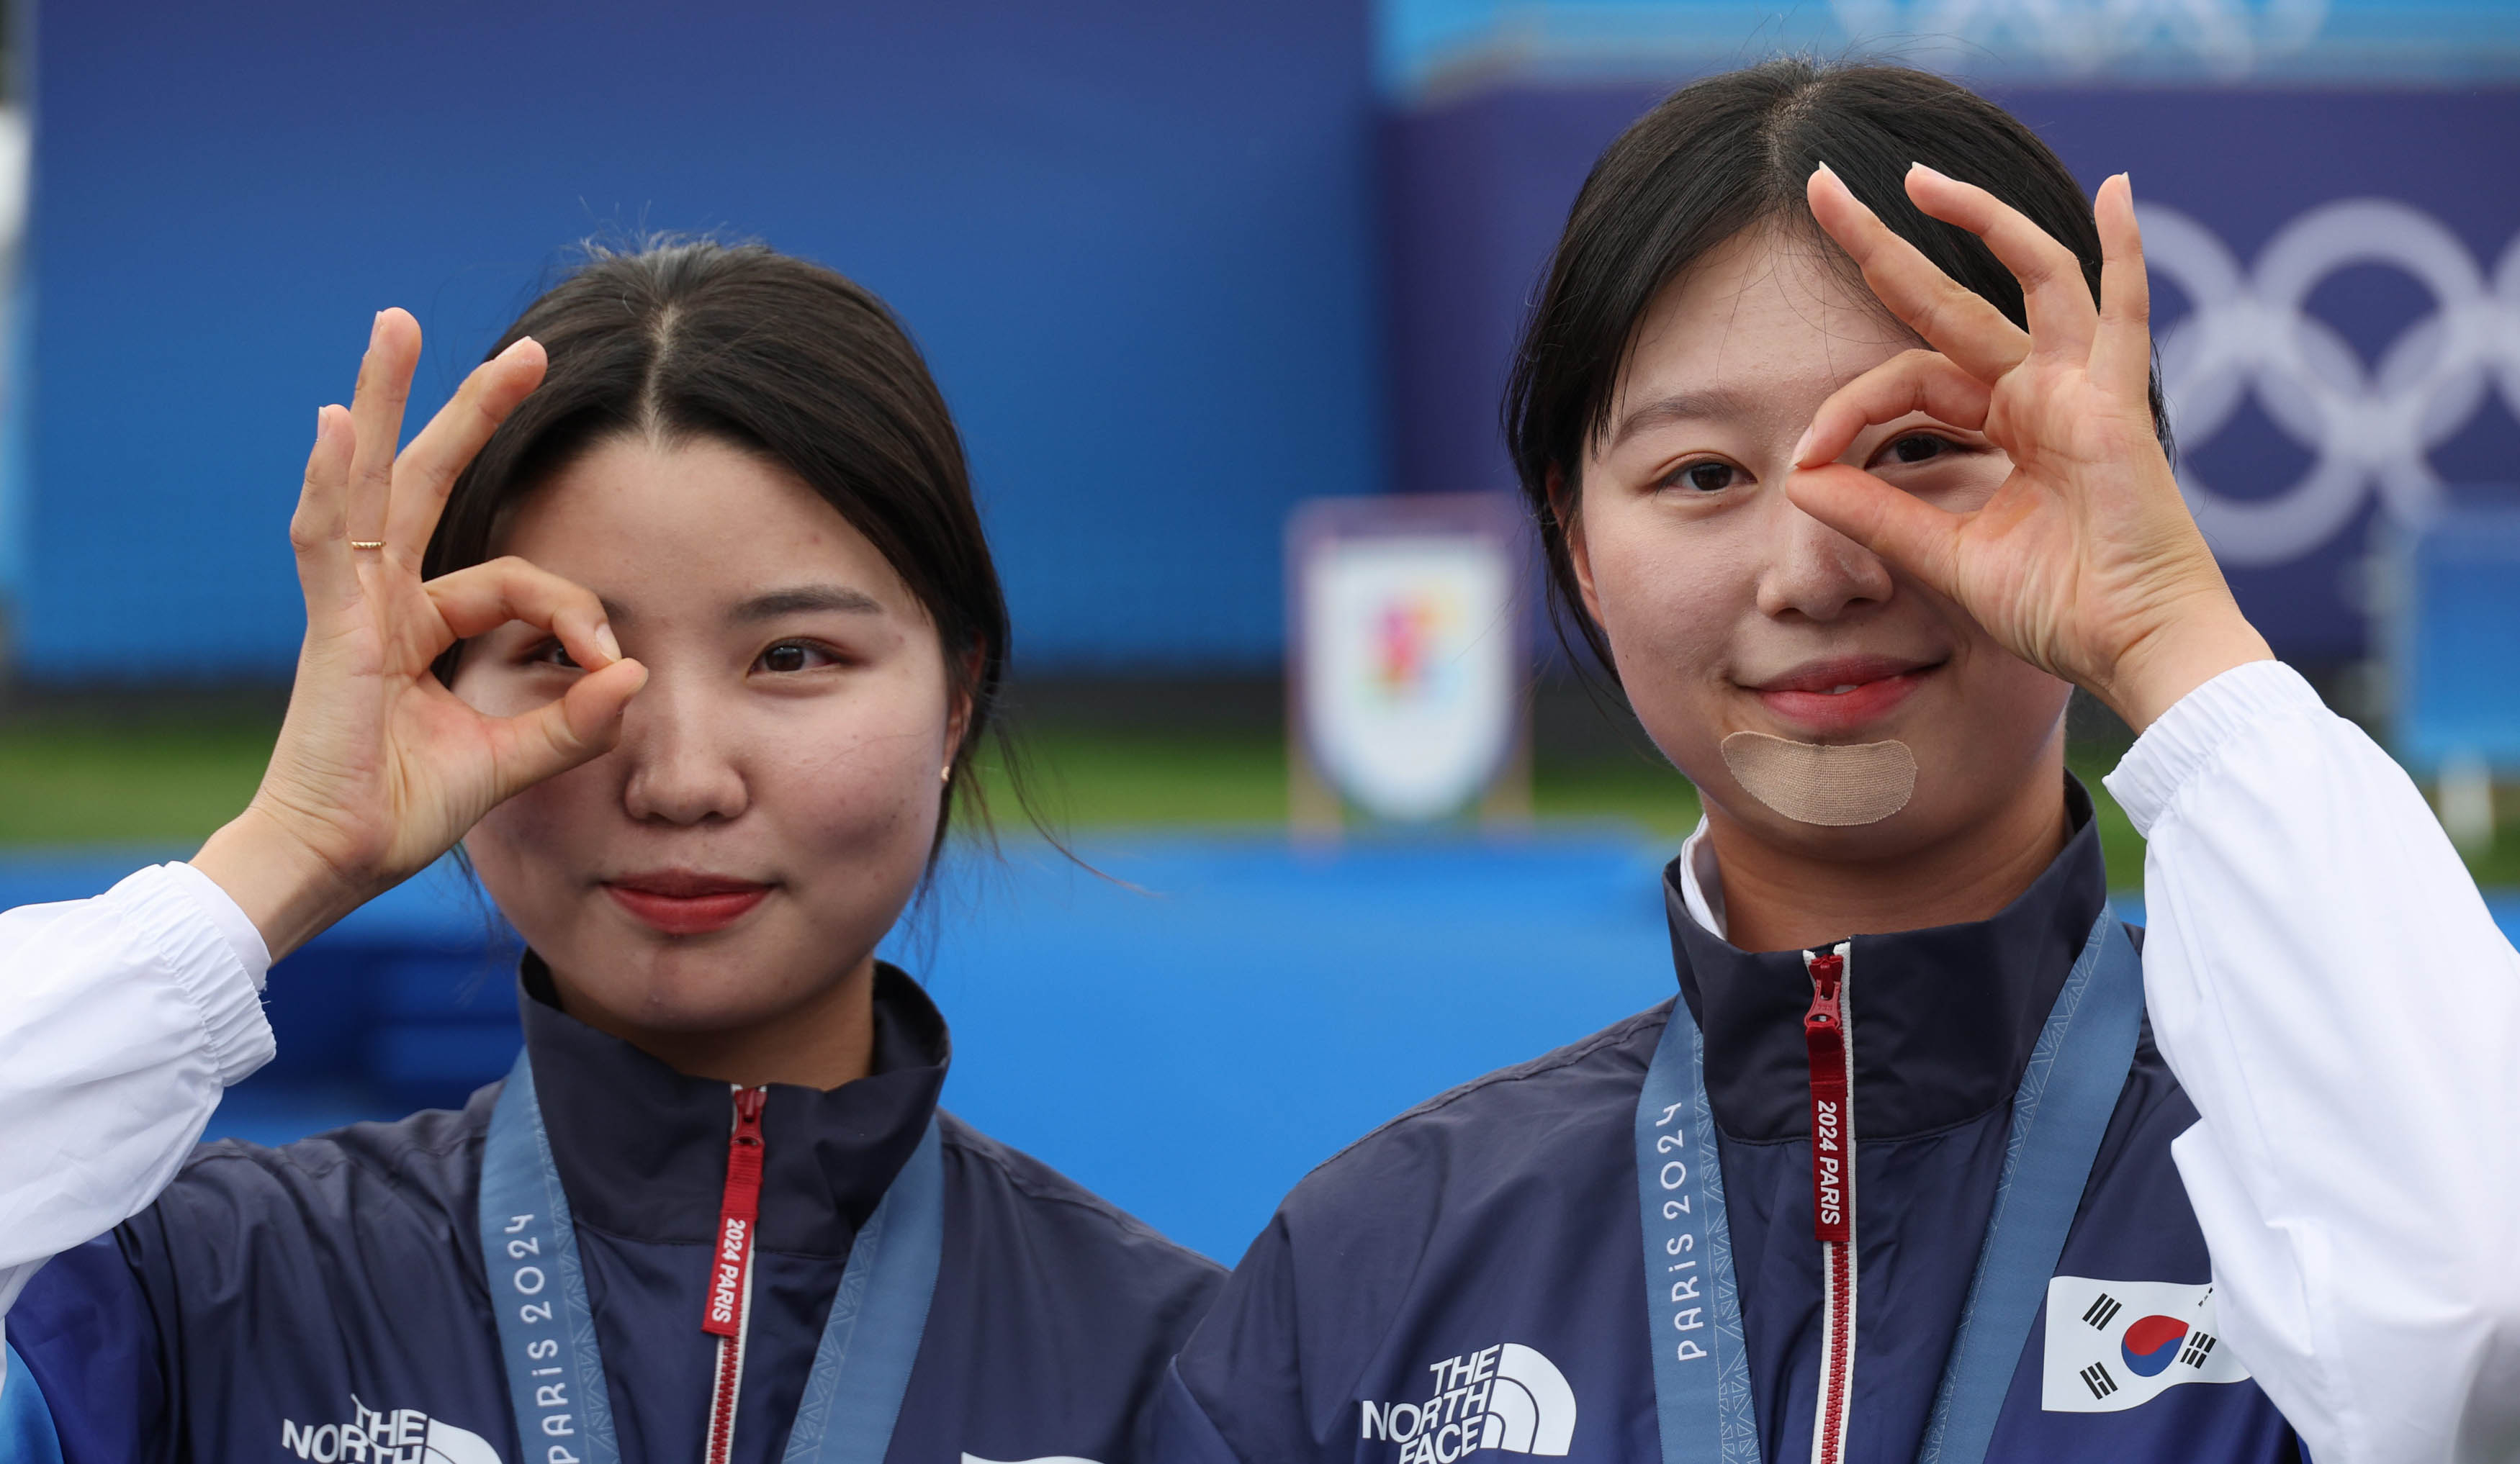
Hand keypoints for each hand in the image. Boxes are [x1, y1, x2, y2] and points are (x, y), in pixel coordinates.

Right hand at [192, 310, 646, 959]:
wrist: (332, 865)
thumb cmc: (397, 816)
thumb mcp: (506, 764)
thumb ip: (569, 723)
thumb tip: (635, 676)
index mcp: (419, 627)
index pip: (517, 583)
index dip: (574, 613)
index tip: (608, 664)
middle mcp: (382, 601)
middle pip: (431, 483)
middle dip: (476, 412)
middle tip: (528, 351)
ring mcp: (349, 607)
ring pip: (374, 482)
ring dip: (388, 401)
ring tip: (399, 325)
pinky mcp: (328, 629)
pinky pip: (328, 540)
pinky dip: (331, 479)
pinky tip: (339, 421)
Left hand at [1786, 163, 2270, 731]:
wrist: (2130, 651)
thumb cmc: (2057, 610)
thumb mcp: (1942, 557)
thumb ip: (1876, 513)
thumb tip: (1799, 478)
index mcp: (2003, 425)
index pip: (1907, 382)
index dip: (1847, 409)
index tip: (1804, 461)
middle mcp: (2040, 393)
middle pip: (1950, 301)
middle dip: (1883, 247)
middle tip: (1823, 192)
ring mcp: (2081, 389)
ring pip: (2031, 277)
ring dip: (1979, 219)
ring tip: (1917, 178)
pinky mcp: (2116, 406)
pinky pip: (2125, 314)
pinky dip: (2126, 251)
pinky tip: (2116, 189)